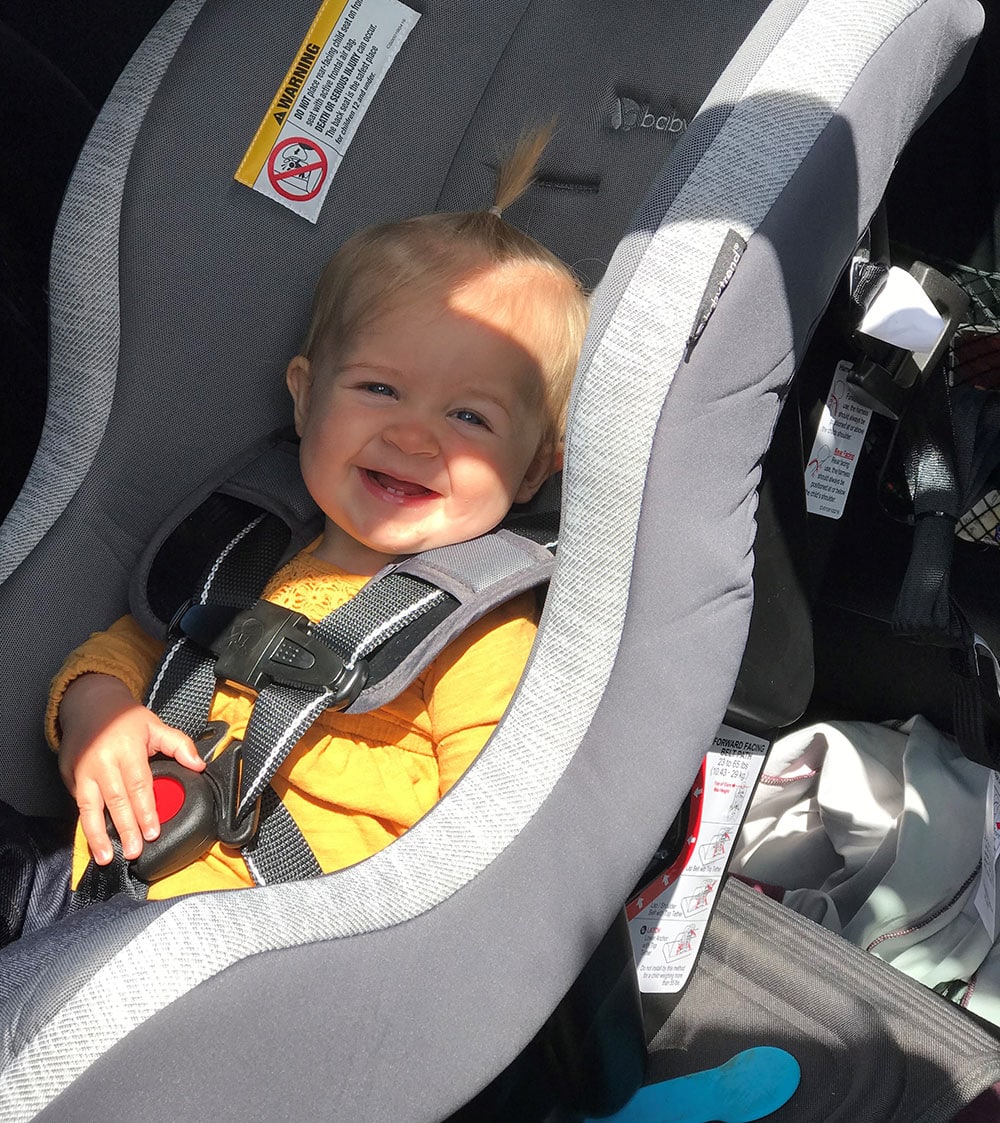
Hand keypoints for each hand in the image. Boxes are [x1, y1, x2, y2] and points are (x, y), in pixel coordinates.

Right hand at [57, 674, 205, 864]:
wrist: (89, 704)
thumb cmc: (125, 718)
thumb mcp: (155, 725)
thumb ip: (179, 745)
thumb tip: (199, 765)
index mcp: (126, 749)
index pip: (138, 785)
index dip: (146, 810)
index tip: (153, 832)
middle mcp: (102, 762)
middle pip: (115, 800)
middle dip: (125, 829)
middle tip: (134, 852)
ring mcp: (82, 770)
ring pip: (90, 807)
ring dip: (98, 835)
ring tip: (106, 857)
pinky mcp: (68, 776)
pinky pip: (79, 804)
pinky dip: (86, 825)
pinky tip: (95, 842)